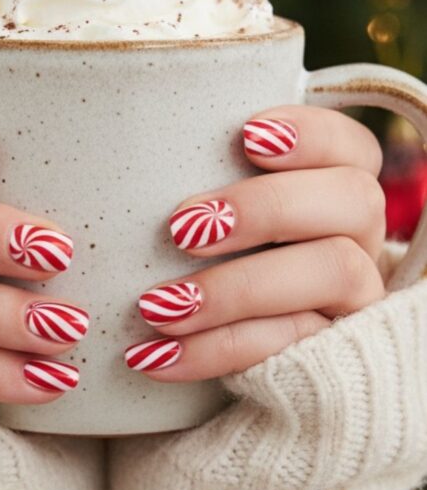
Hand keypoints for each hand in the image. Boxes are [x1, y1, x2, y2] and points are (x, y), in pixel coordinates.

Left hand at [126, 107, 386, 377]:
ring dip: (237, 288)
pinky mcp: (331, 351)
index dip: (312, 133)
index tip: (247, 136)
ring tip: (158, 306)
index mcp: (334, 182)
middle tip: (182, 227)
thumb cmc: (200, 249)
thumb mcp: (205, 207)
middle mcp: (358, 234)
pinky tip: (155, 355)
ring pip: (335, 272)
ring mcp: (354, 295)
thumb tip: (132, 148)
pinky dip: (215, 350)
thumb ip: (201, 176)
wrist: (214, 342)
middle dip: (266, 207)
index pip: (353, 144)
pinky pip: (288, 347)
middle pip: (354, 201)